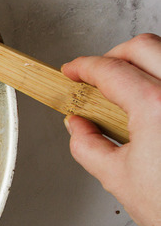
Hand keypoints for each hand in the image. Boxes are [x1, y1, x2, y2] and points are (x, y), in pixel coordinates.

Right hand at [61, 33, 160, 225]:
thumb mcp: (118, 178)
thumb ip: (88, 145)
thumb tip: (78, 126)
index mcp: (156, 108)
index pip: (110, 70)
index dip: (84, 68)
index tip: (73, 72)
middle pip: (144, 47)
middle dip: (114, 55)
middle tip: (98, 75)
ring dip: (144, 65)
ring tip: (127, 90)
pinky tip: (155, 105)